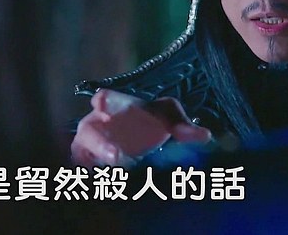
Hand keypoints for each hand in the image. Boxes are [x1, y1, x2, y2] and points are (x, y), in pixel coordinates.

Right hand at [70, 89, 211, 166]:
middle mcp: (97, 125)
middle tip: (115, 156)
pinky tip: (110, 187)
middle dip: (98, 144)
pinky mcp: (88, 167)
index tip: (102, 102)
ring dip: (96, 165)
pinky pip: (86, 173)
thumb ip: (183, 124)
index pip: (107, 100)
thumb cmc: (151, 122)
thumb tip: (204, 136)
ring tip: (115, 176)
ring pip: (83, 155)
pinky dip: (95, 178)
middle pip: (88, 132)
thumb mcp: (169, 118)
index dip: (105, 102)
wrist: (143, 143)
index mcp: (115, 107)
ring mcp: (89, 148)